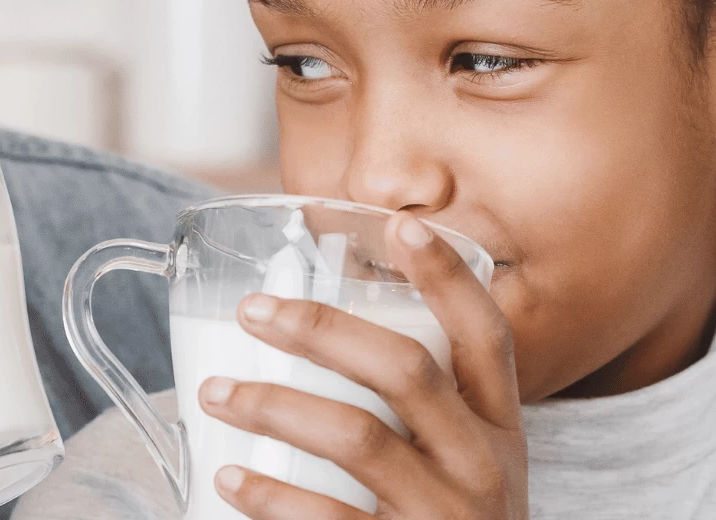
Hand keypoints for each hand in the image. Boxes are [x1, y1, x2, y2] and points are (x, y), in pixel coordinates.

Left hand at [198, 212, 526, 518]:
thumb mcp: (465, 467)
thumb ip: (423, 409)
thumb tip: (321, 330)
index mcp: (499, 431)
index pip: (486, 337)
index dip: (447, 278)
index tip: (401, 225)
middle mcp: (484, 469)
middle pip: (406, 371)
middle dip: (323, 328)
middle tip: (253, 311)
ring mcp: (444, 519)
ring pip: (356, 438)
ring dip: (273, 405)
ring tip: (216, 394)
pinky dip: (268, 497)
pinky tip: (227, 480)